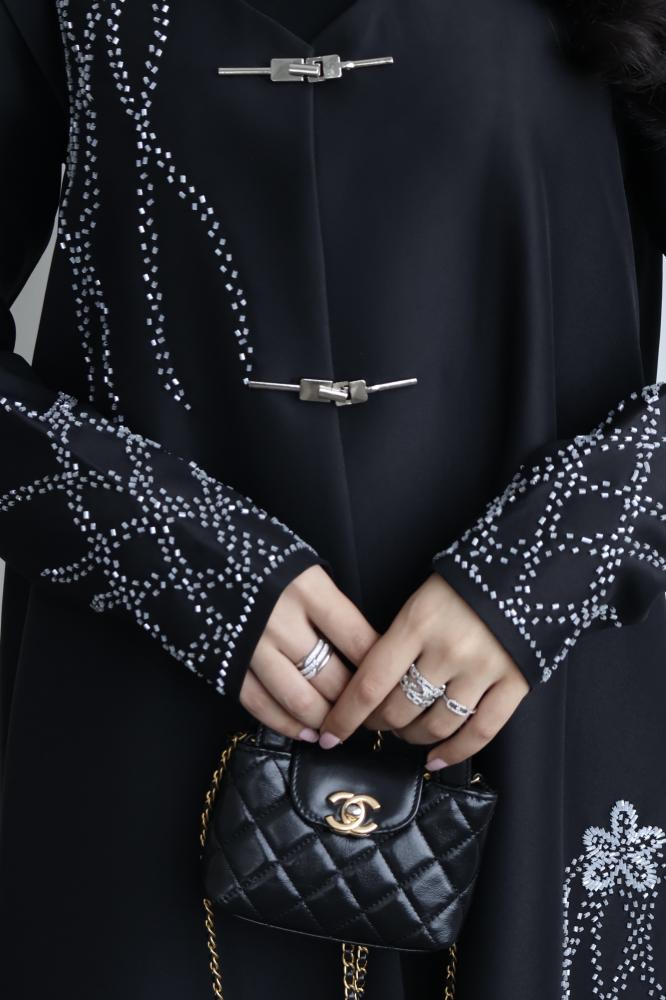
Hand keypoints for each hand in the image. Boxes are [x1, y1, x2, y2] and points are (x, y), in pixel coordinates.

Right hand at [239, 565, 379, 740]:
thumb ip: (324, 599)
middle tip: (369, 713)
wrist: (181, 544)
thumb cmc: (248, 549)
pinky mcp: (225, 663)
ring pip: (300, 699)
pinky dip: (286, 724)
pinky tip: (305, 731)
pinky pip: (261, 705)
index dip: (378, 666)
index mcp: (307, 588)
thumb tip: (357, 640)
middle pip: (333, 676)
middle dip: (355, 701)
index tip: (391, 679)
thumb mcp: (296, 560)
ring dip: (325, 720)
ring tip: (340, 728)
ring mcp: (251, 645)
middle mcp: (282, 620)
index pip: (358, 639)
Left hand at [317, 573, 528, 766]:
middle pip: (400, 709)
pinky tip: (435, 760)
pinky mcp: (515, 683)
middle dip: (379, 723)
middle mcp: (448, 650)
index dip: (345, 717)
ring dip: (413, 737)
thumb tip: (370, 685)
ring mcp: (483, 670)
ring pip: (436, 725)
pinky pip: (480, 732)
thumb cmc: (465, 583)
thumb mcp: (421, 599)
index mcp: (417, 623)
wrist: (530, 564)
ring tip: (406, 733)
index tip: (328, 734)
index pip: (370, 683)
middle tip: (375, 722)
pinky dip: (454, 752)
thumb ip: (398, 639)